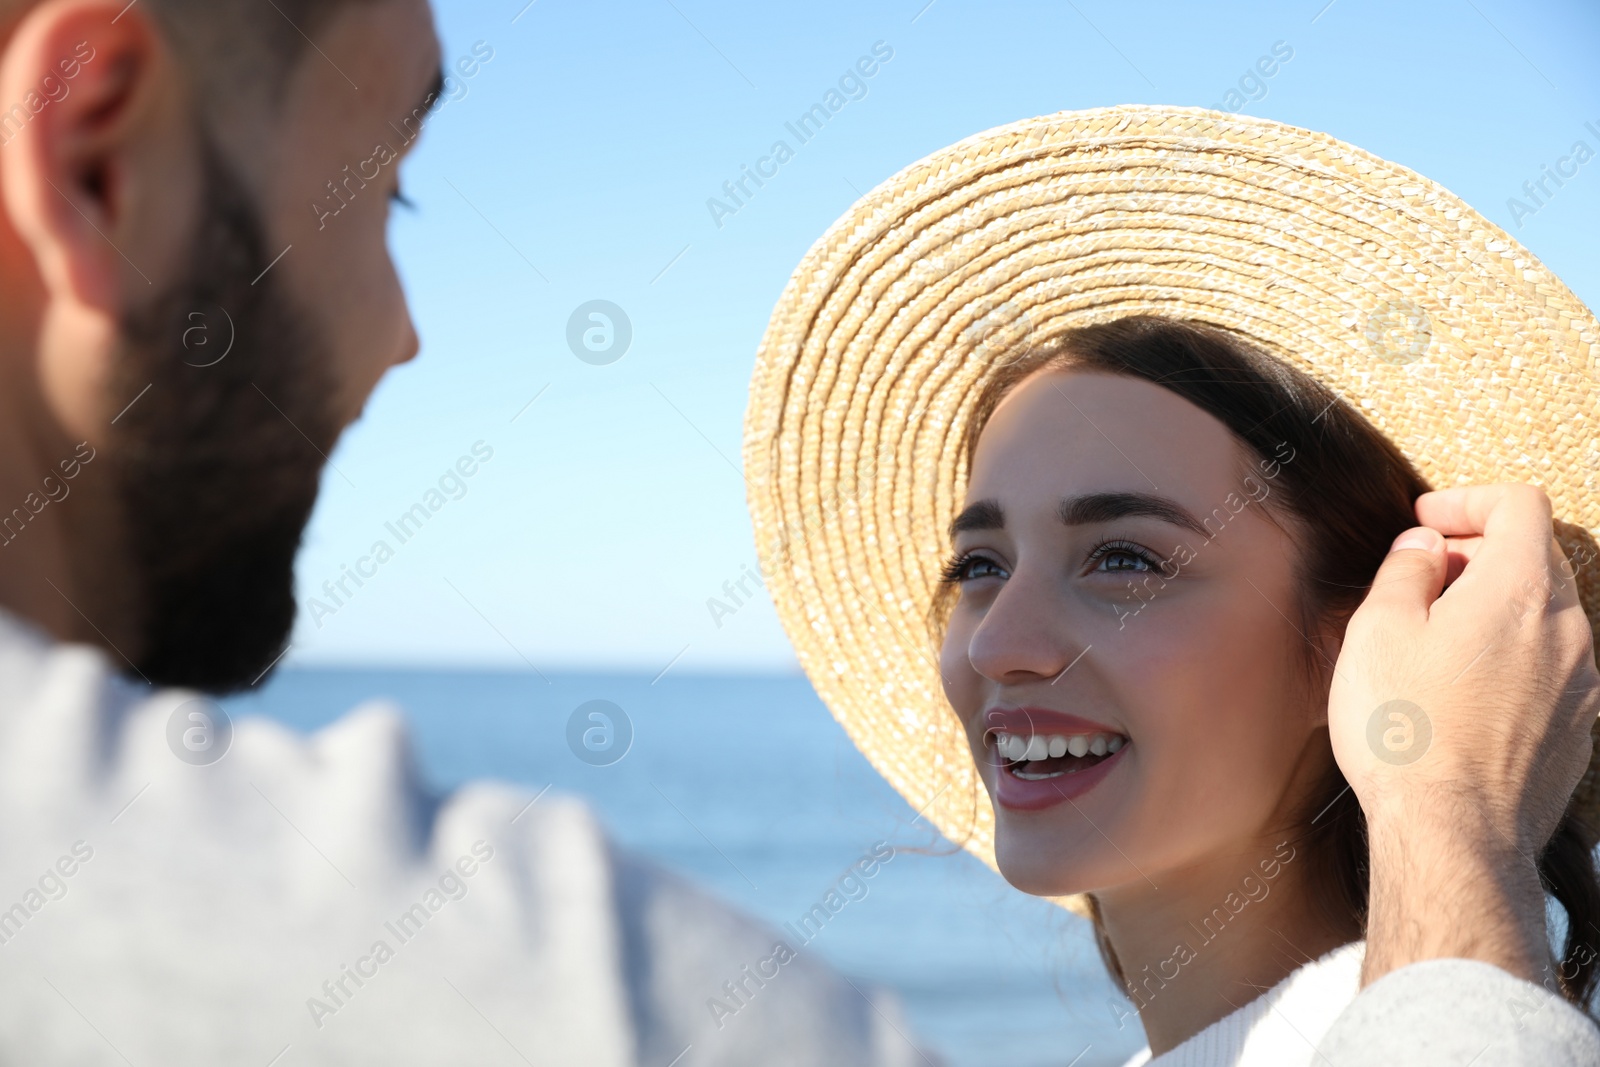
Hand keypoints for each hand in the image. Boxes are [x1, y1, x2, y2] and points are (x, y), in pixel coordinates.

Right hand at [1325, 484, 1599, 984]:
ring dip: (1501, 604)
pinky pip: (1555, 663)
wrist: (1455, 833)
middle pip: (1538, 556)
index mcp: (1519, 589)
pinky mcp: (1580, 726)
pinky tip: (1469, 683)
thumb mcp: (1377, 632)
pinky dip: (1518, 651)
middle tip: (1427, 572)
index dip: (1469, 499)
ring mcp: (1584, 680)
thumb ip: (1406, 572)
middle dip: (1482, 549)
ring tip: (1443, 631)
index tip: (1427, 520)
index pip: (1518, 505)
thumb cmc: (1407, 730)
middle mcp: (1568, 626)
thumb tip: (1426, 547)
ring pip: (1550, 612)